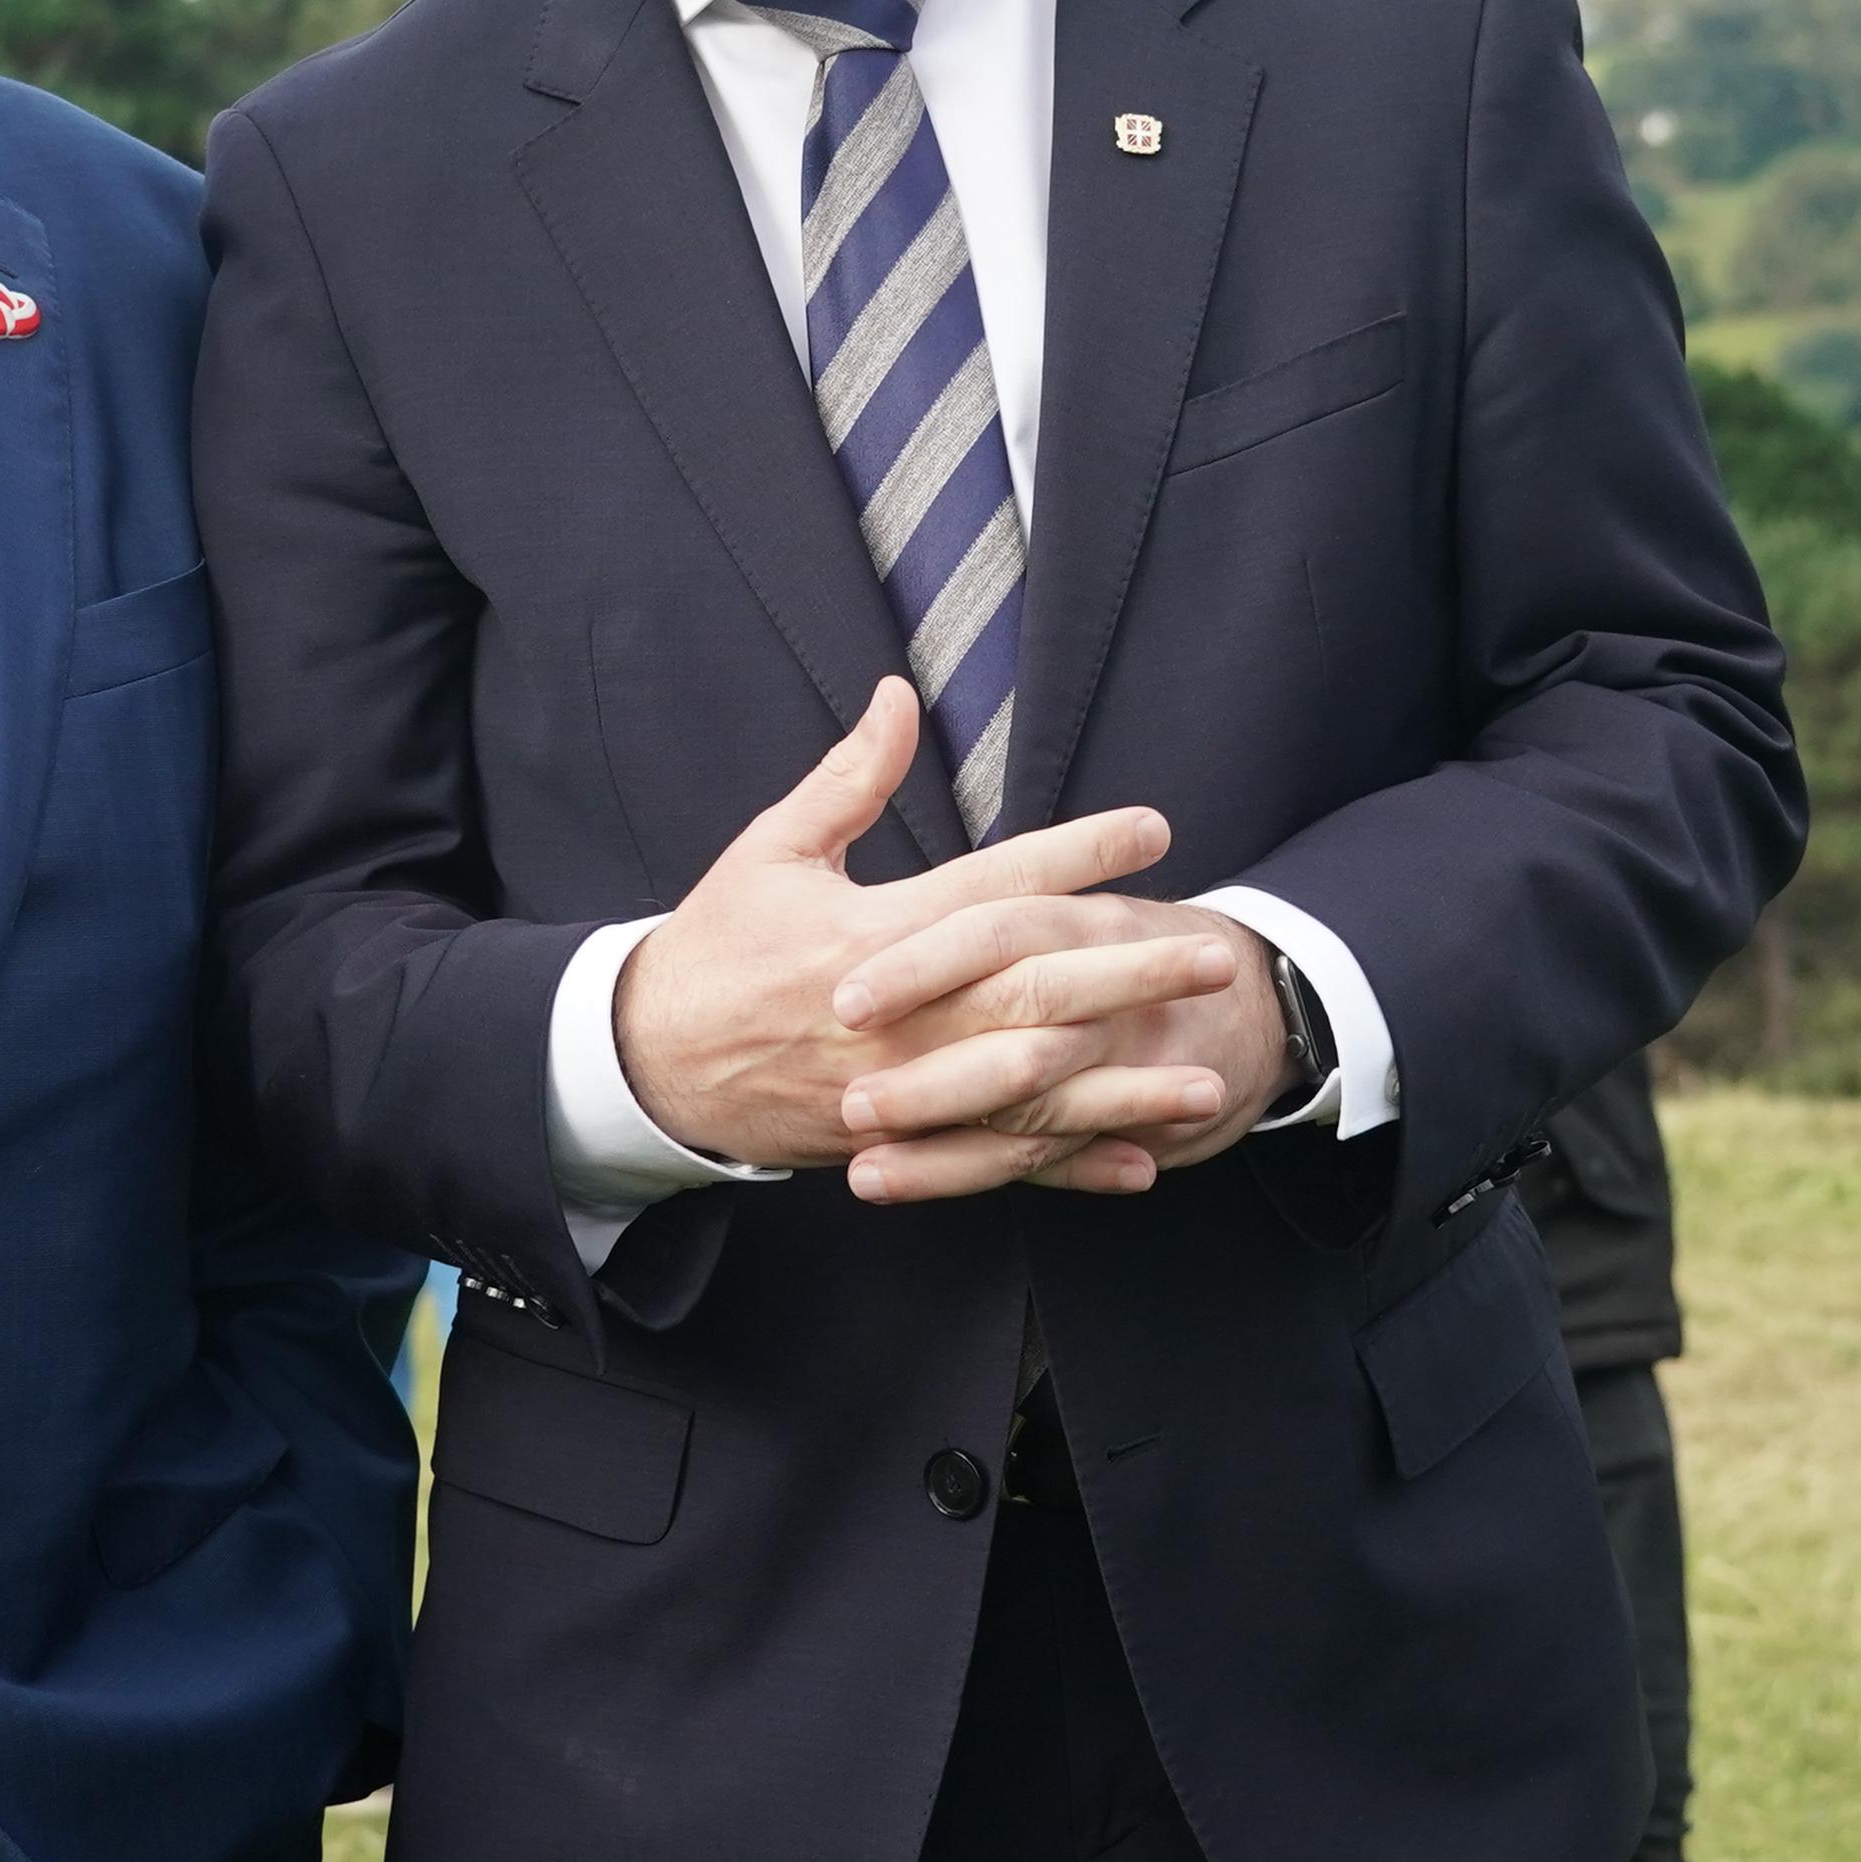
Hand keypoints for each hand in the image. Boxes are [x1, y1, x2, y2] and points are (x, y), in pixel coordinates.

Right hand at [613, 681, 1240, 1201]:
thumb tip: (899, 695)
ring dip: (1122, 1088)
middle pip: (1033, 993)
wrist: (647, 1065)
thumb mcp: (771, 851)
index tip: (1153, 830)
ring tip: (1206, 1079)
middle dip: (1130, 974)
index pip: (994, 889)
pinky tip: (1139, 1162)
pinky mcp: (897, 1144)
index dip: (1077, 855)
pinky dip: (1068, 1166)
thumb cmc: (712, 948)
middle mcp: (897, 1018)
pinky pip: (994, 1160)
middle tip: (1213, 954)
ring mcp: (901, 1092)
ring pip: (1028, 1093)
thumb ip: (849, 778)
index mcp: (870, 935)